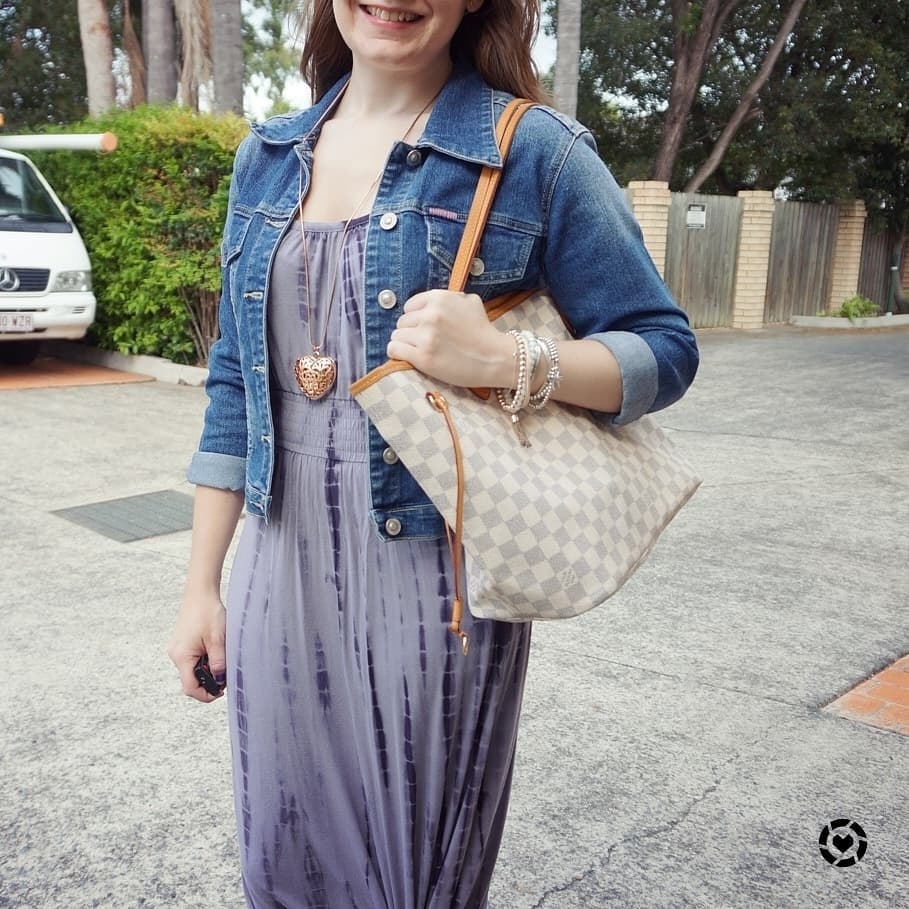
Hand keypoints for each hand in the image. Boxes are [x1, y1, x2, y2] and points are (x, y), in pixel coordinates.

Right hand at [167, 590, 226, 702]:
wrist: (200, 593)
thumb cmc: (208, 613)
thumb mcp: (218, 640)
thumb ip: (219, 663)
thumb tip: (220, 681)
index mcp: (182, 656)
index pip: (190, 687)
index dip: (205, 695)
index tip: (220, 693)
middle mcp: (175, 655)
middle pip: (190, 680)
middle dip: (207, 682)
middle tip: (224, 675)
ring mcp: (177, 649)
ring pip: (192, 670)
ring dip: (206, 670)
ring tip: (220, 658)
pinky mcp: (181, 644)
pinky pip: (191, 660)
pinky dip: (203, 661)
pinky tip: (214, 651)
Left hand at [387, 290, 513, 387]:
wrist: (495, 358)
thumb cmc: (483, 332)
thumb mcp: (470, 302)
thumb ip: (449, 298)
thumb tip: (430, 302)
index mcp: (439, 299)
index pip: (409, 306)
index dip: (415, 318)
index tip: (423, 327)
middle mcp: (430, 315)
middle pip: (402, 322)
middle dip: (410, 331)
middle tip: (423, 341)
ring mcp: (426, 336)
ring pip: (396, 336)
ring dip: (404, 343)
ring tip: (417, 350)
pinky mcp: (423, 357)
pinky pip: (395, 349)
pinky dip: (397, 353)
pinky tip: (406, 356)